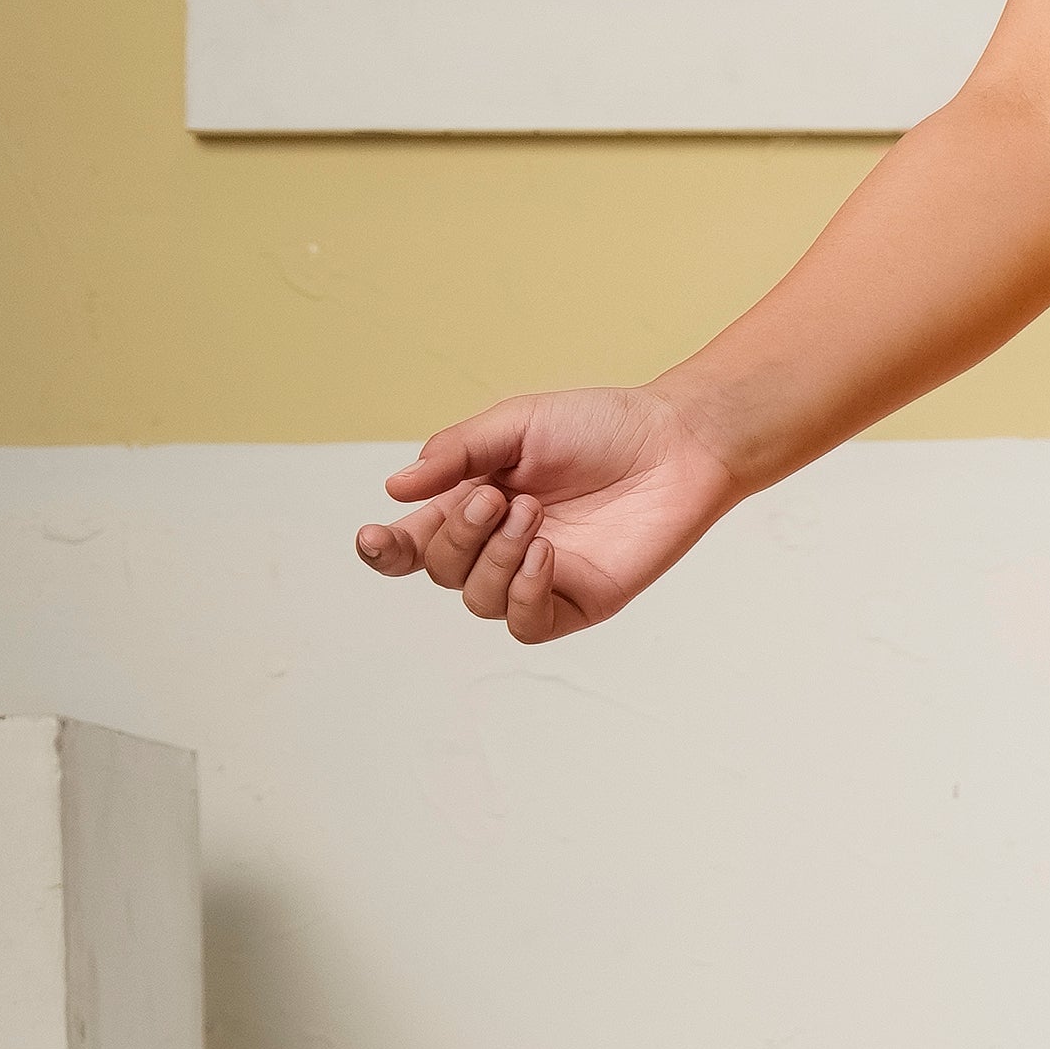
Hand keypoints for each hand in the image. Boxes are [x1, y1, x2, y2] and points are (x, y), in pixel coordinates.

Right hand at [352, 385, 741, 644]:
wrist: (676, 443)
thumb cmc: (600, 427)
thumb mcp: (517, 425)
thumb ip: (456, 454)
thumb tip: (395, 489)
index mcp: (473, 504)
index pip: (412, 543)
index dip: (384, 551)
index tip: (373, 538)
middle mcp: (498, 546)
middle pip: (441, 569)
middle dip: (458, 536)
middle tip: (499, 497)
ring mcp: (537, 578)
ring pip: (477, 598)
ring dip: (495, 556)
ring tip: (534, 513)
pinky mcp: (578, 601)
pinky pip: (525, 623)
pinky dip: (523, 592)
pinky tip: (546, 554)